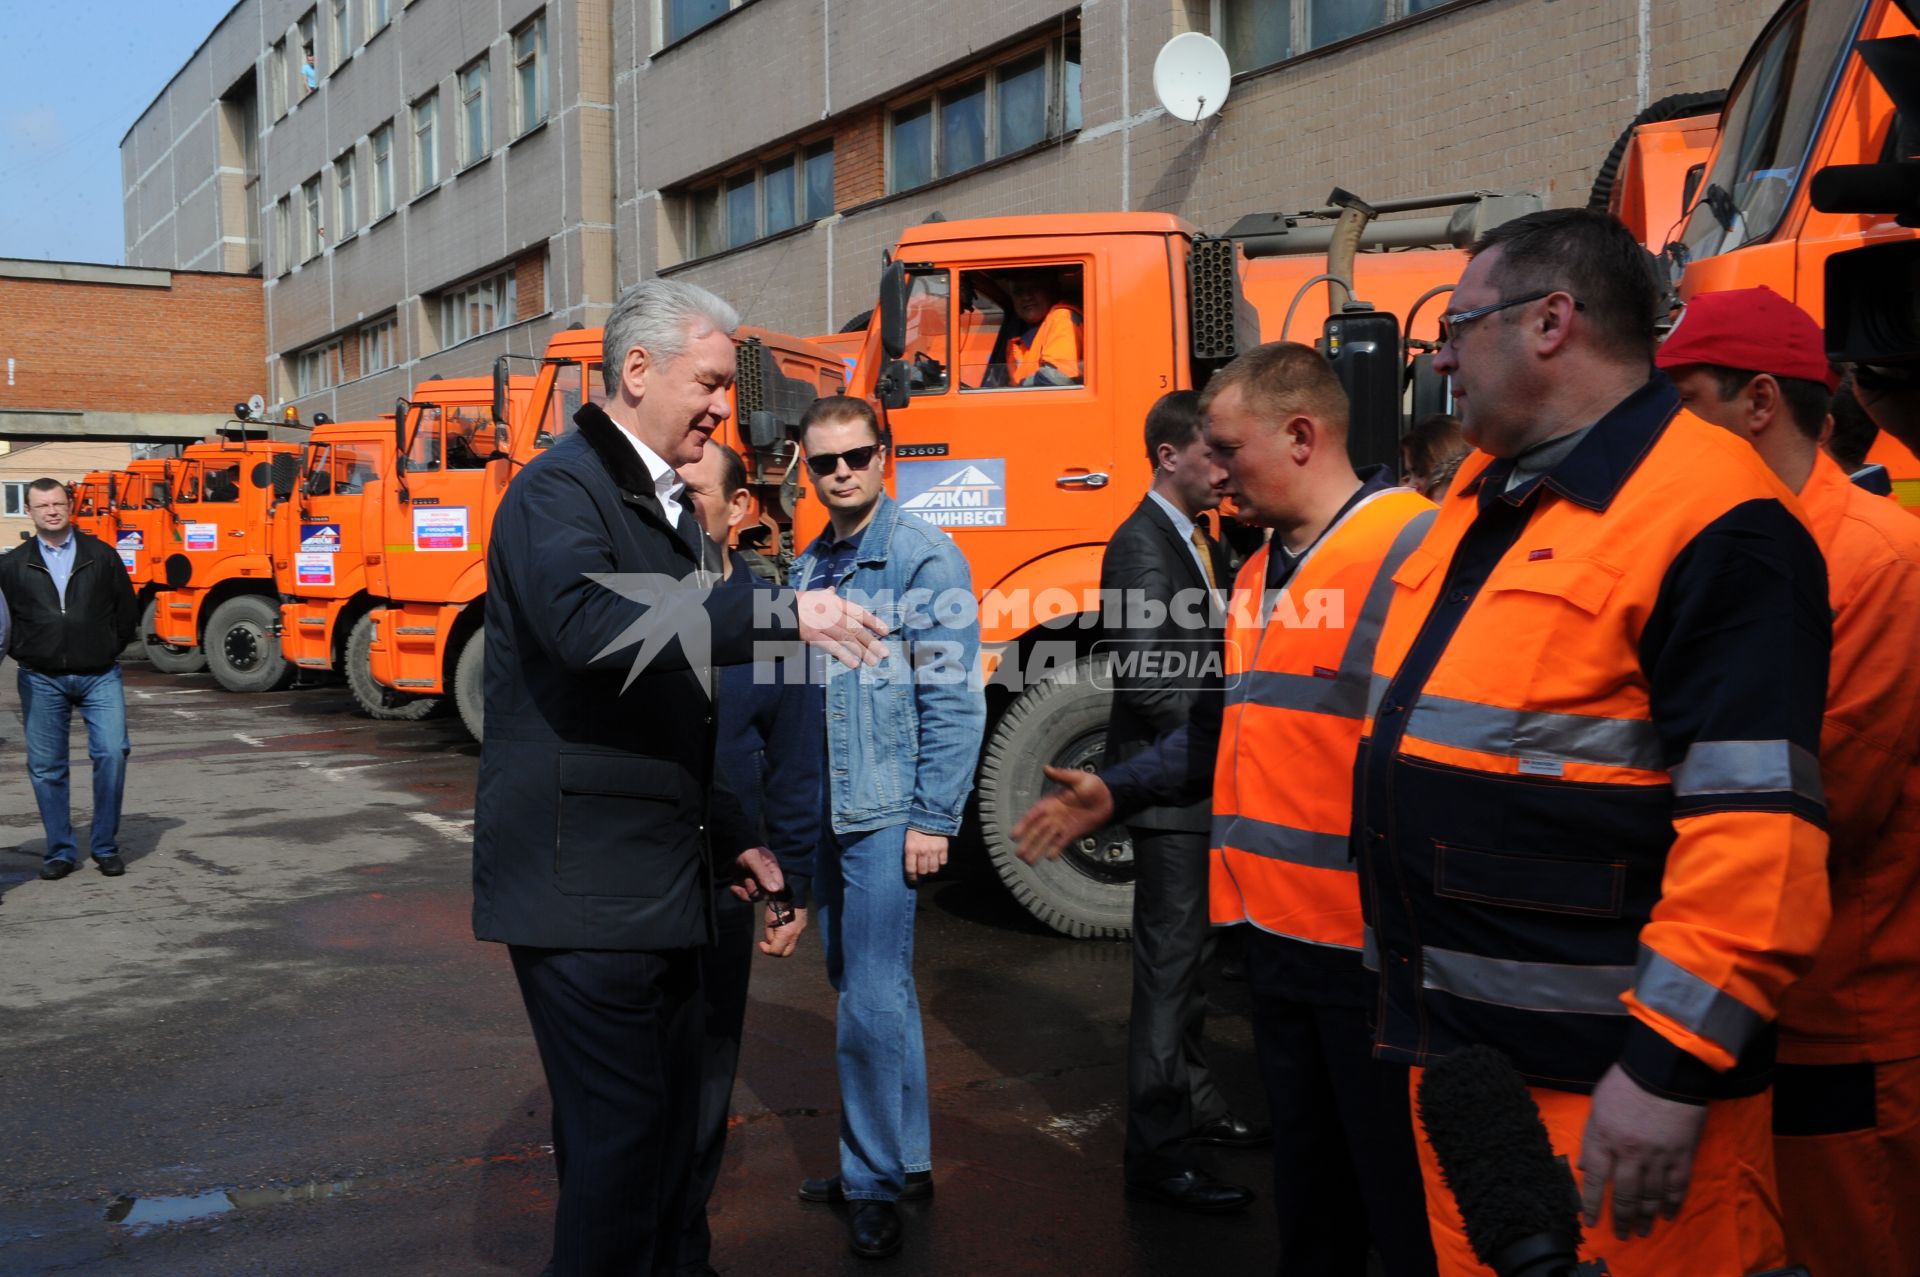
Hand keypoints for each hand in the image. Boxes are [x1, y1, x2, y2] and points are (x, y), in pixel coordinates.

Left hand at [730, 846, 783, 901]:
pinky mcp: (747, 888)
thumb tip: (775, 890)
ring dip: (744, 893)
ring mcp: (757, 884)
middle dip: (754, 889)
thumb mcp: (753, 860)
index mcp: (773, 870)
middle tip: (746, 879)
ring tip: (737, 884)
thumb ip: (763, 874)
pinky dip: (738, 894)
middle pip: (766, 895)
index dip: (771, 890)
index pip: (779, 887)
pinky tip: (733, 887)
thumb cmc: (745, 852)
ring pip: (755, 898)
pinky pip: (745, 898)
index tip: (760, 884)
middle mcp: (766, 879)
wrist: (732, 851)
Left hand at [760, 904, 807, 956]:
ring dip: (783, 943)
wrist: (790, 892)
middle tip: (769, 944)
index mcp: (786, 935)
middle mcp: (795, 935)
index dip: (766, 950)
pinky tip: (783, 927)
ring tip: (775, 933)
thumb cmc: (776, 906)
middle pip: (786, 953)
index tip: (761, 944)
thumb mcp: (768, 922)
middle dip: (777, 951)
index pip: (776, 952)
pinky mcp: (803, 924)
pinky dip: (788, 935)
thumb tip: (771, 942)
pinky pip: (795, 935)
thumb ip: (770, 935)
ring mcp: (801, 930)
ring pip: (791, 944)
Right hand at [796, 590, 886, 667]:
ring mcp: (823, 624)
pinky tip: (854, 664)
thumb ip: (826, 595)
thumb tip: (832, 590)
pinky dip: (844, 656)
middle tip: (885, 653)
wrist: (779, 609)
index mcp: (835, 602)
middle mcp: (832, 612)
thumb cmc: (798, 603)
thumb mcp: (814, 596)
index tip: (886, 631)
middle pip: (856, 629)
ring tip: (873, 662)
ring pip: (847, 639)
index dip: (874, 622)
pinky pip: (832, 647)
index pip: (859, 612)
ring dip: (862, 652)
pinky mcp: (813, 635)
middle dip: (872, 642)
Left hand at [905, 830, 947, 884]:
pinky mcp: (943, 848)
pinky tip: (938, 858)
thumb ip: (910, 852)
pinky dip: (941, 862)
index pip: (910, 869)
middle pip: (923, 871)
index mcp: (911, 849)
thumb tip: (912, 867)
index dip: (912, 877)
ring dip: (931, 869)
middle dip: (922, 873)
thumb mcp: (908, 839)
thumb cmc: (916, 829)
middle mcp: (922, 851)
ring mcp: (934, 850)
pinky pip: (943, 862)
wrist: (930, 816)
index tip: (913, 880)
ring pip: (933, 869)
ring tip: (930, 865)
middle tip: (922, 871)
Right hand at [1010, 766, 1113, 862]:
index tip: (1014, 835)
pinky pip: (1061, 843)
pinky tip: (1049, 858)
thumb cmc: (1092, 786)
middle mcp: (1053, 816)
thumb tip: (1047, 768)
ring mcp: (1062, 826)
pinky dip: (1055, 850)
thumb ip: (1061, 775)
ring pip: (1046, 839)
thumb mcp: (1077, 778)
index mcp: (1050, 802)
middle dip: (1027, 842)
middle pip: (1037, 831)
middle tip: (1018, 854)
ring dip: (1037, 849)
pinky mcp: (1072, 833)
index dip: (1023, 825)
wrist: (1109, 798)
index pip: (1034, 815)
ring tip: (1028, 861)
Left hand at [1577, 1063, 1708, 1240]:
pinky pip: (1677, 1186)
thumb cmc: (1626, 1084)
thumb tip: (1583, 1167)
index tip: (1590, 1221)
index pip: (1594, 1180)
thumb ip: (1591, 1139)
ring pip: (1651, 1196)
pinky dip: (1672, 1203)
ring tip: (1642, 1231)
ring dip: (1646, 1216)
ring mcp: (1658, 1156)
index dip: (1590, 1203)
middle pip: (1624, 1195)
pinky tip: (1668, 1215)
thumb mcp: (1597, 1106)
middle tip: (1622, 1235)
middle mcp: (1630, 1153)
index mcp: (1605, 1139)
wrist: (1665, 1069)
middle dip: (1621, 1218)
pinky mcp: (1682, 1155)